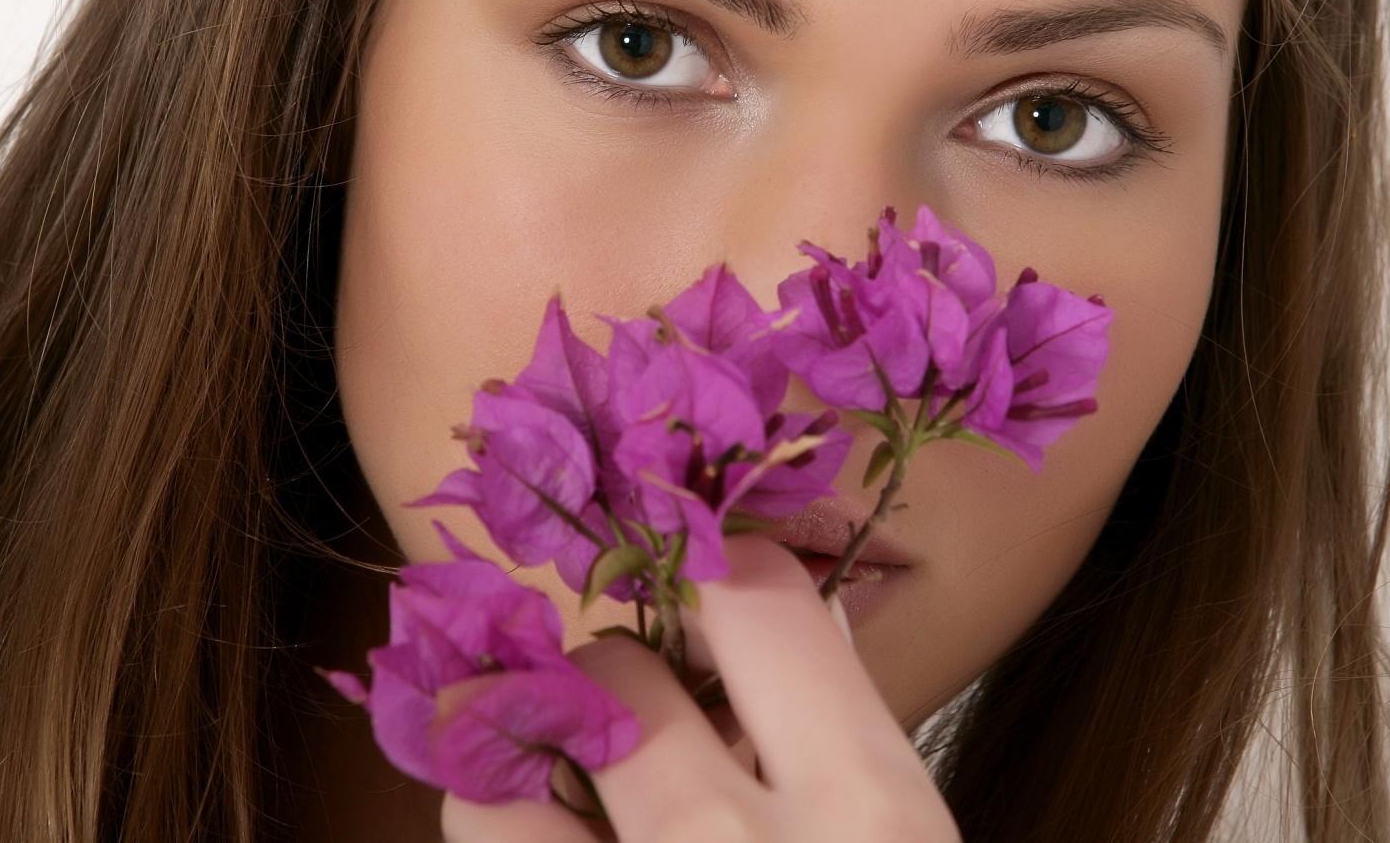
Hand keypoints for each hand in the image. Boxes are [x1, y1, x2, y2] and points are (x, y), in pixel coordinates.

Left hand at [440, 532, 962, 841]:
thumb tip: (776, 616)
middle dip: (613, 671)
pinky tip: (535, 820)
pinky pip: (483, 832)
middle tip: (625, 700)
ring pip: (505, 757)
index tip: (699, 577)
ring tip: (552, 763)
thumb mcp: (905, 841)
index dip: (723, 574)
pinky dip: (495, 809)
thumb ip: (847, 752)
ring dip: (522, 741)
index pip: (762, 597)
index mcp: (867, 812)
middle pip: (618, 666)